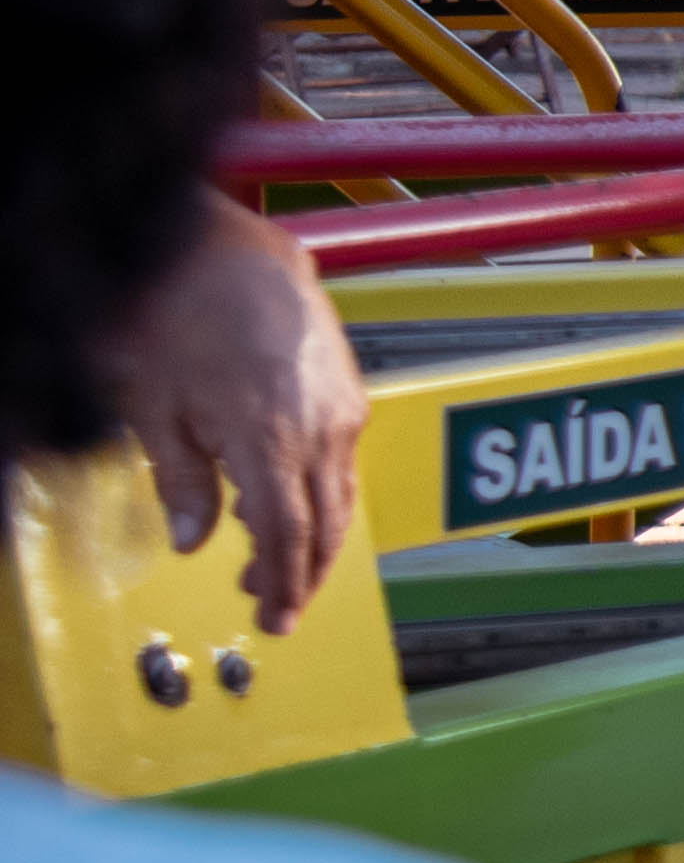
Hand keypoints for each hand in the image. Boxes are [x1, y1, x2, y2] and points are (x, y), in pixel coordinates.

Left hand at [109, 200, 359, 635]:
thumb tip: (191, 536)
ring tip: (274, 559)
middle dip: (304, 573)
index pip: (287, 537)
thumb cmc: (183, 311)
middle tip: (277, 605)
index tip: (273, 616)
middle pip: (328, 524)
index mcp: (270, 441)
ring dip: (314, 535)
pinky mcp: (348, 387)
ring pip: (343, 493)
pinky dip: (320, 492)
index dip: (282, 585)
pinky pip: (343, 459)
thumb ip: (180, 480)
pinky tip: (283, 495)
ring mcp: (342, 406)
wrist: (228, 246)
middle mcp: (321, 428)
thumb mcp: (156, 406)